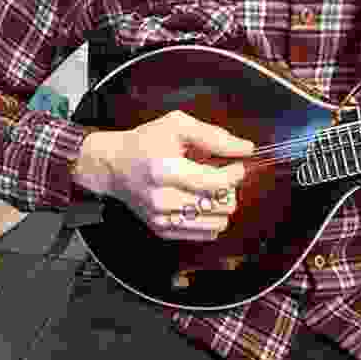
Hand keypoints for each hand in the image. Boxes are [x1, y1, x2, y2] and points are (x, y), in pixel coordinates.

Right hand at [73, 110, 253, 240]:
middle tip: (220, 175)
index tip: (237, 165)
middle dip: (230, 189)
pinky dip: (210, 218)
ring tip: (209, 189)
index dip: (235, 174)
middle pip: (221, 206)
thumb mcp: (178, 126)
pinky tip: (200, 201)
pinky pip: (204, 234)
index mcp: (164, 170)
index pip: (216, 183)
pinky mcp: (162, 230)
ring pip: (217, 224)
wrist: (114, 166)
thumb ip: (215, 137)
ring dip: (221, 205)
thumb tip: (246, 149)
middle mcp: (161, 199)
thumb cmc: (146, 143)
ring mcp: (161, 218)